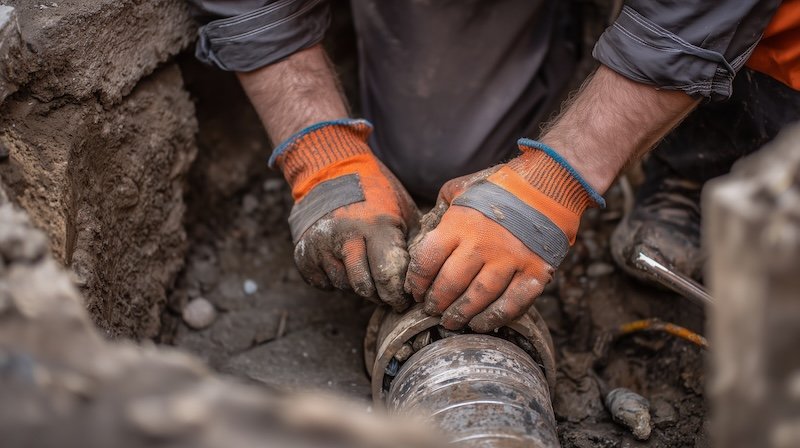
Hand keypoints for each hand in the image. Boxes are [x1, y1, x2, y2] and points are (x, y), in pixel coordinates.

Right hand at [273, 119, 418, 310]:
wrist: (331, 171)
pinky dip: (335, 278)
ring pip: (343, 285)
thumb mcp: (403, 210)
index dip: (397, 293)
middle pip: (364, 287)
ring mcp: (321, 245)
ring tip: (365, 267)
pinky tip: (344, 262)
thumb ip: (412, 242)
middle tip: (387, 294)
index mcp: (376, 225)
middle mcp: (346, 236)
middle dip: (379, 295)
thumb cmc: (376, 192)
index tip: (403, 299)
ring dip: (356, 283)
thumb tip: (423, 276)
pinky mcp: (303, 252)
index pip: (387, 275)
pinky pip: (323, 282)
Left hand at [405, 140, 602, 331]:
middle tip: (432, 310)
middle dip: (436, 302)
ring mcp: (510, 259)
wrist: (547, 184)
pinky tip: (479, 324)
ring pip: (478, 298)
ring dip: (460, 314)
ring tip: (450, 321)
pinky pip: (512, 304)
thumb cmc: (497, 187)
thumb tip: (424, 235)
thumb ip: (440, 211)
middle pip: (449, 284)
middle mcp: (482, 244)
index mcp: (459, 223)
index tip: (415, 291)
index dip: (416, 282)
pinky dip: (493, 318)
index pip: (427, 261)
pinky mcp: (534, 272)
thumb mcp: (460, 190)